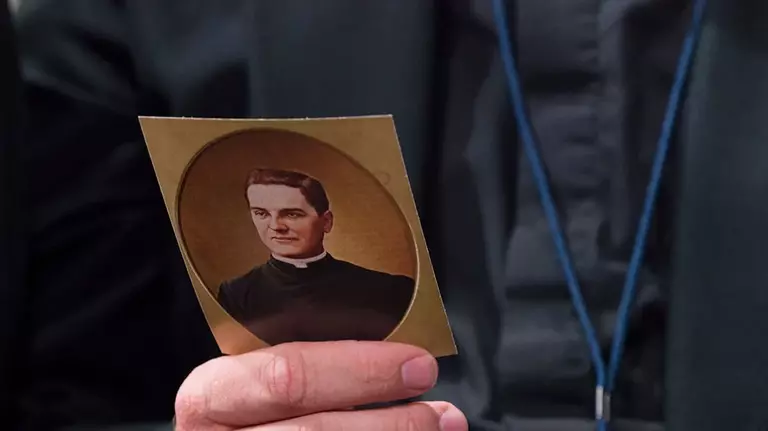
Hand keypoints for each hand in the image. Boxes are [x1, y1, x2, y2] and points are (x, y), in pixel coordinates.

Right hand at [174, 340, 466, 429]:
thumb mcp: (256, 380)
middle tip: (439, 410)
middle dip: (389, 423)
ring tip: (439, 428)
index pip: (284, 377)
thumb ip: (307, 368)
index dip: (358, 370)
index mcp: (211, 396)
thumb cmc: (253, 409)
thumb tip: (397, 359)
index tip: (415, 363)